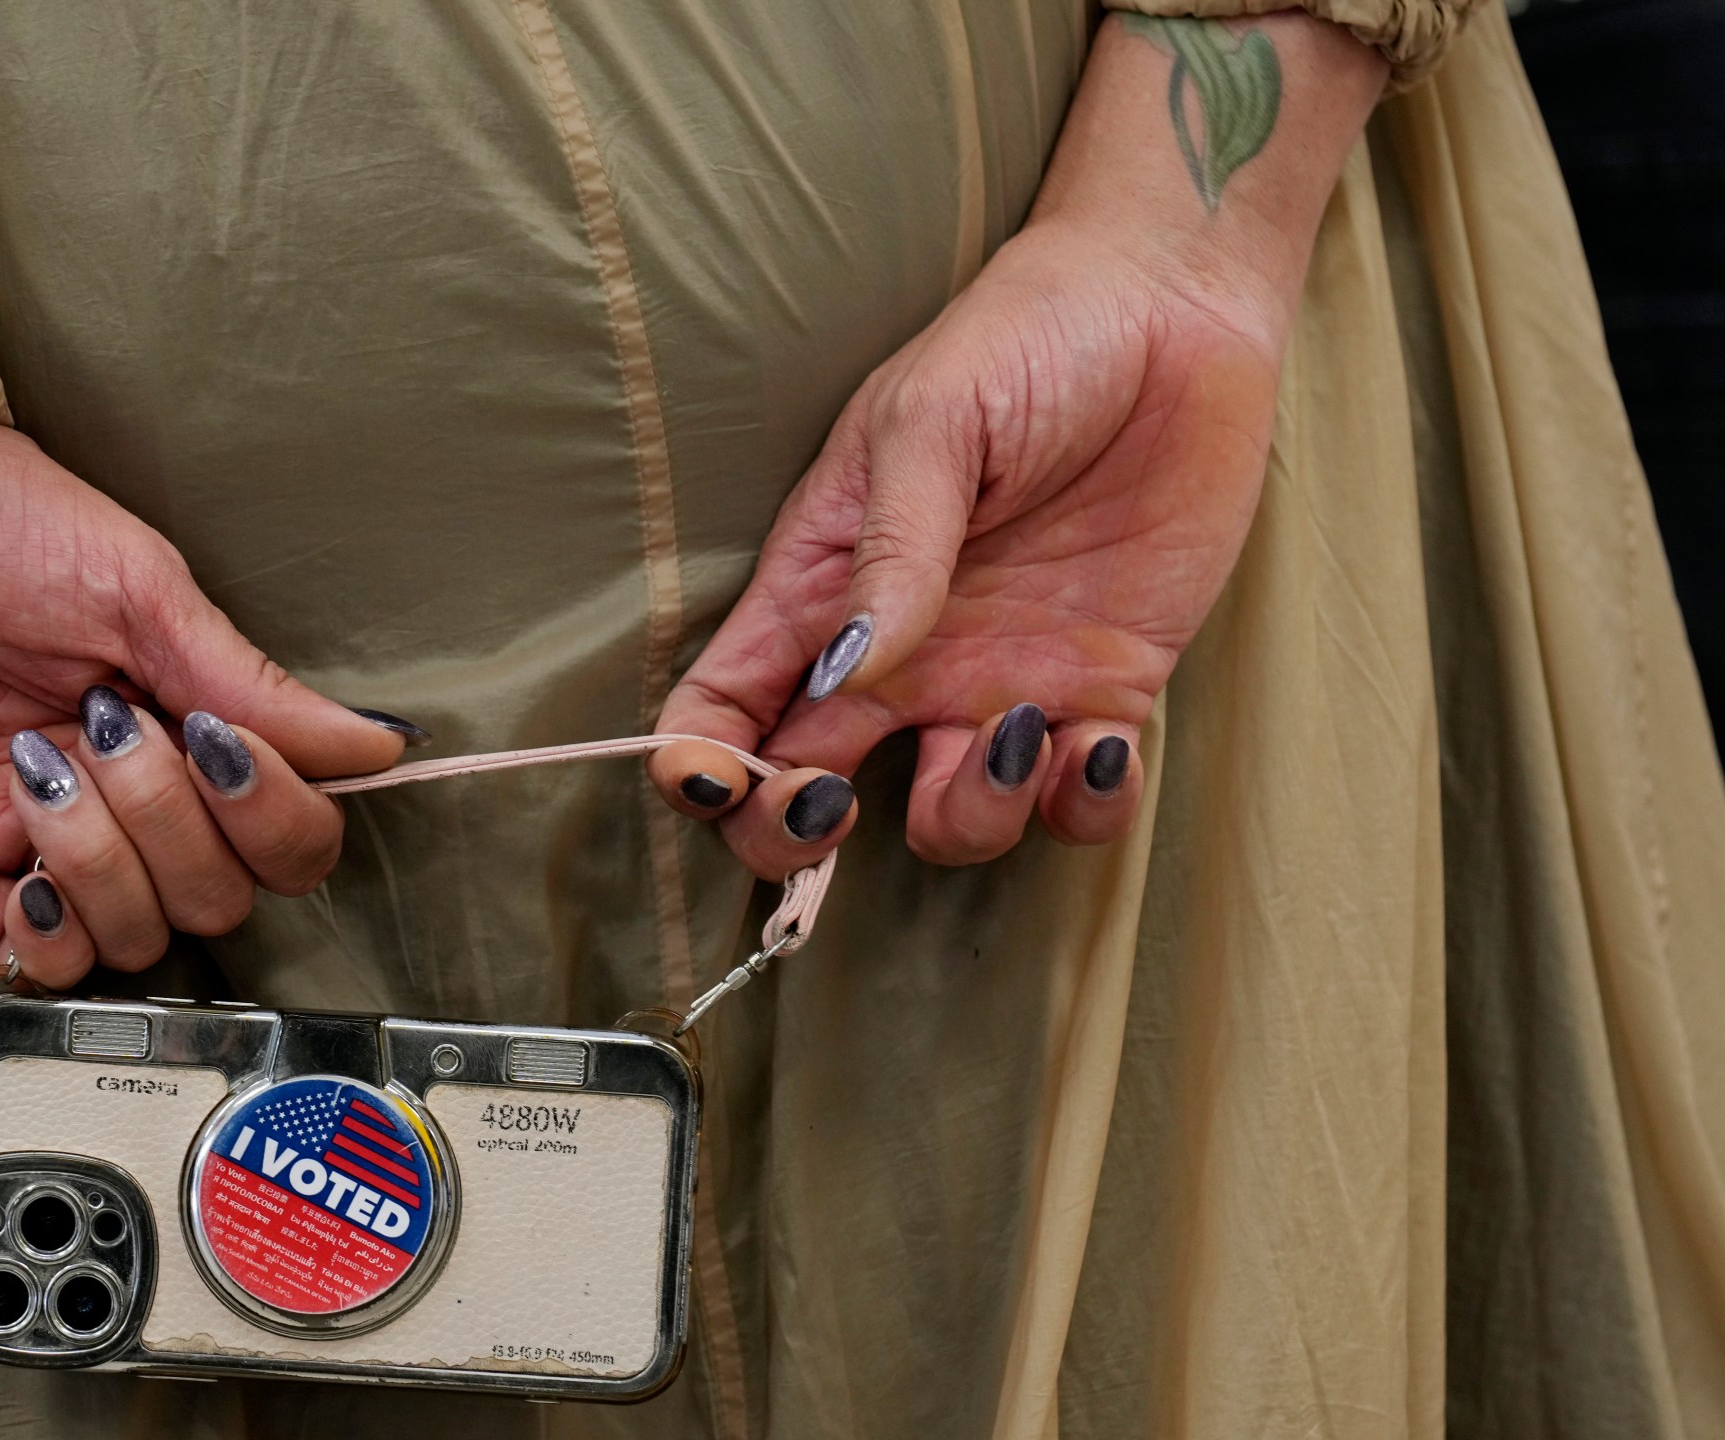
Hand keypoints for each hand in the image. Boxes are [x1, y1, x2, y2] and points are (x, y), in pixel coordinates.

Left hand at [0, 425, 417, 981]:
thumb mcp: (139, 585)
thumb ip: (251, 682)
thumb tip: (377, 748)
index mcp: (196, 729)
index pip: (291, 838)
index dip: (273, 816)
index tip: (218, 739)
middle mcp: (136, 801)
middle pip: (221, 897)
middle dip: (170, 822)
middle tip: (104, 728)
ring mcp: (49, 844)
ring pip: (138, 935)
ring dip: (101, 862)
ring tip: (38, 769)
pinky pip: (35, 965)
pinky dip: (46, 932)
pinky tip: (20, 861)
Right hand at [649, 10, 1382, 875]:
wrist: (1176, 306)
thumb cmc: (1028, 337)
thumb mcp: (931, 422)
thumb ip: (891, 551)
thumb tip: (849, 675)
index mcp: (824, 589)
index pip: (724, 705)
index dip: (699, 768)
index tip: (718, 783)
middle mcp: (899, 660)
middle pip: (805, 796)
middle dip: (794, 837)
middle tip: (837, 804)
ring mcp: (1000, 683)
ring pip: (950, 824)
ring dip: (969, 819)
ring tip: (1018, 734)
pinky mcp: (1107, 690)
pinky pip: (1079, 804)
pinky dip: (1084, 807)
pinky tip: (1103, 745)